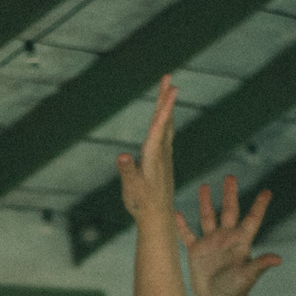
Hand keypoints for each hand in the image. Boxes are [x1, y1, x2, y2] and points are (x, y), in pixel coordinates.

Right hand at [116, 75, 179, 226]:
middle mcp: (162, 153)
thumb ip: (128, 171)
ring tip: (168, 87)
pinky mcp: (163, 160)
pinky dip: (165, 119)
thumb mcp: (131, 189)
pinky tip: (165, 115)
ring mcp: (164, 156)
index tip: (172, 90)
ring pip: (166, 125)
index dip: (165, 108)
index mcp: (154, 157)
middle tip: (169, 77)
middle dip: (166, 98)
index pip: (159, 128)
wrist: (158, 218)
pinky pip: (165, 133)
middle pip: (164, 120)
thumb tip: (123, 155)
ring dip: (166, 105)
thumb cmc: (141, 204)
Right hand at [179, 176, 280, 295]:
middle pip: (229, 211)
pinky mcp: (196, 251)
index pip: (252, 219)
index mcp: (242, 242)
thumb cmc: (235, 291)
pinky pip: (188, 234)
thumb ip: (260, 264)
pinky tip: (175, 213)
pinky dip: (181, 224)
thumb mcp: (248, 276)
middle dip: (229, 194)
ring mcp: (211, 243)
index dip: (260, 205)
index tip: (268, 191)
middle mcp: (227, 239)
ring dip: (206, 202)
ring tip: (204, 186)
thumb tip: (278, 259)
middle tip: (230, 177)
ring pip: (208, 217)